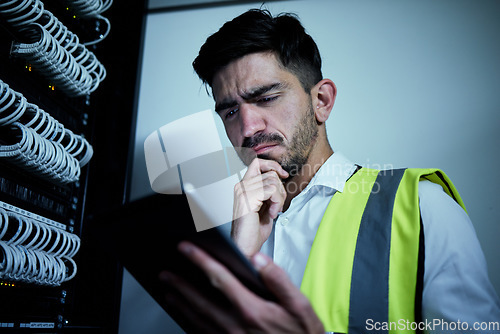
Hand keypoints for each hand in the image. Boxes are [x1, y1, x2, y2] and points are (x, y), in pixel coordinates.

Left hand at [159, 241, 324, 333]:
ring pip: (197, 319)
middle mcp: (235, 325)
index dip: (201, 260)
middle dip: (180, 284)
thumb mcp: (300, 306)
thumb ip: (278, 280)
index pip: (220, 278)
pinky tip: (184, 316)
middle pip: (200, 300)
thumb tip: (257, 259)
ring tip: (168, 291)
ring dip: (181, 303)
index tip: (186, 248)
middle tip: (164, 273)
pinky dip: (189, 323)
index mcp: (251, 310)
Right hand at [232, 158, 288, 256]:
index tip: (283, 175)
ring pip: (272, 181)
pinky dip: (277, 202)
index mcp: (243, 186)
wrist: (245, 247)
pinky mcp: (246, 198)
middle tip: (277, 206)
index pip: (257, 163)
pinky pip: (271, 190)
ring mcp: (242, 191)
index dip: (273, 165)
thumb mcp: (265, 207)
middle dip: (281, 190)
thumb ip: (269, 192)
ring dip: (279, 198)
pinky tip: (271, 214)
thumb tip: (281, 179)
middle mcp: (240, 186)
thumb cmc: (253, 231)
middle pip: (270, 173)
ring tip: (273, 211)